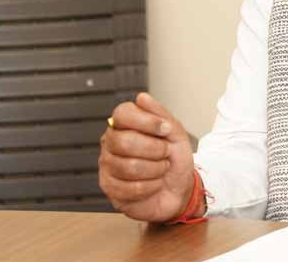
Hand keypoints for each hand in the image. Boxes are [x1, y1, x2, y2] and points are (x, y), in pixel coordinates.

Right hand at [98, 92, 195, 222]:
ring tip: (161, 168)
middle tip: (165, 152)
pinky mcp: (110, 188)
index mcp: (126, 125)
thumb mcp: (176, 133)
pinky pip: (129, 188)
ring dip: (155, 169)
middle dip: (154, 149)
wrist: (179, 189)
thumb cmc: (175, 159)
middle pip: (124, 141)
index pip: (122, 114)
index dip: (146, 121)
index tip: (165, 129)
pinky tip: (154, 183)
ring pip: (128, 167)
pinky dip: (151, 186)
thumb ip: (160, 114)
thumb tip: (141, 97)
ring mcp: (108, 165)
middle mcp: (112, 142)